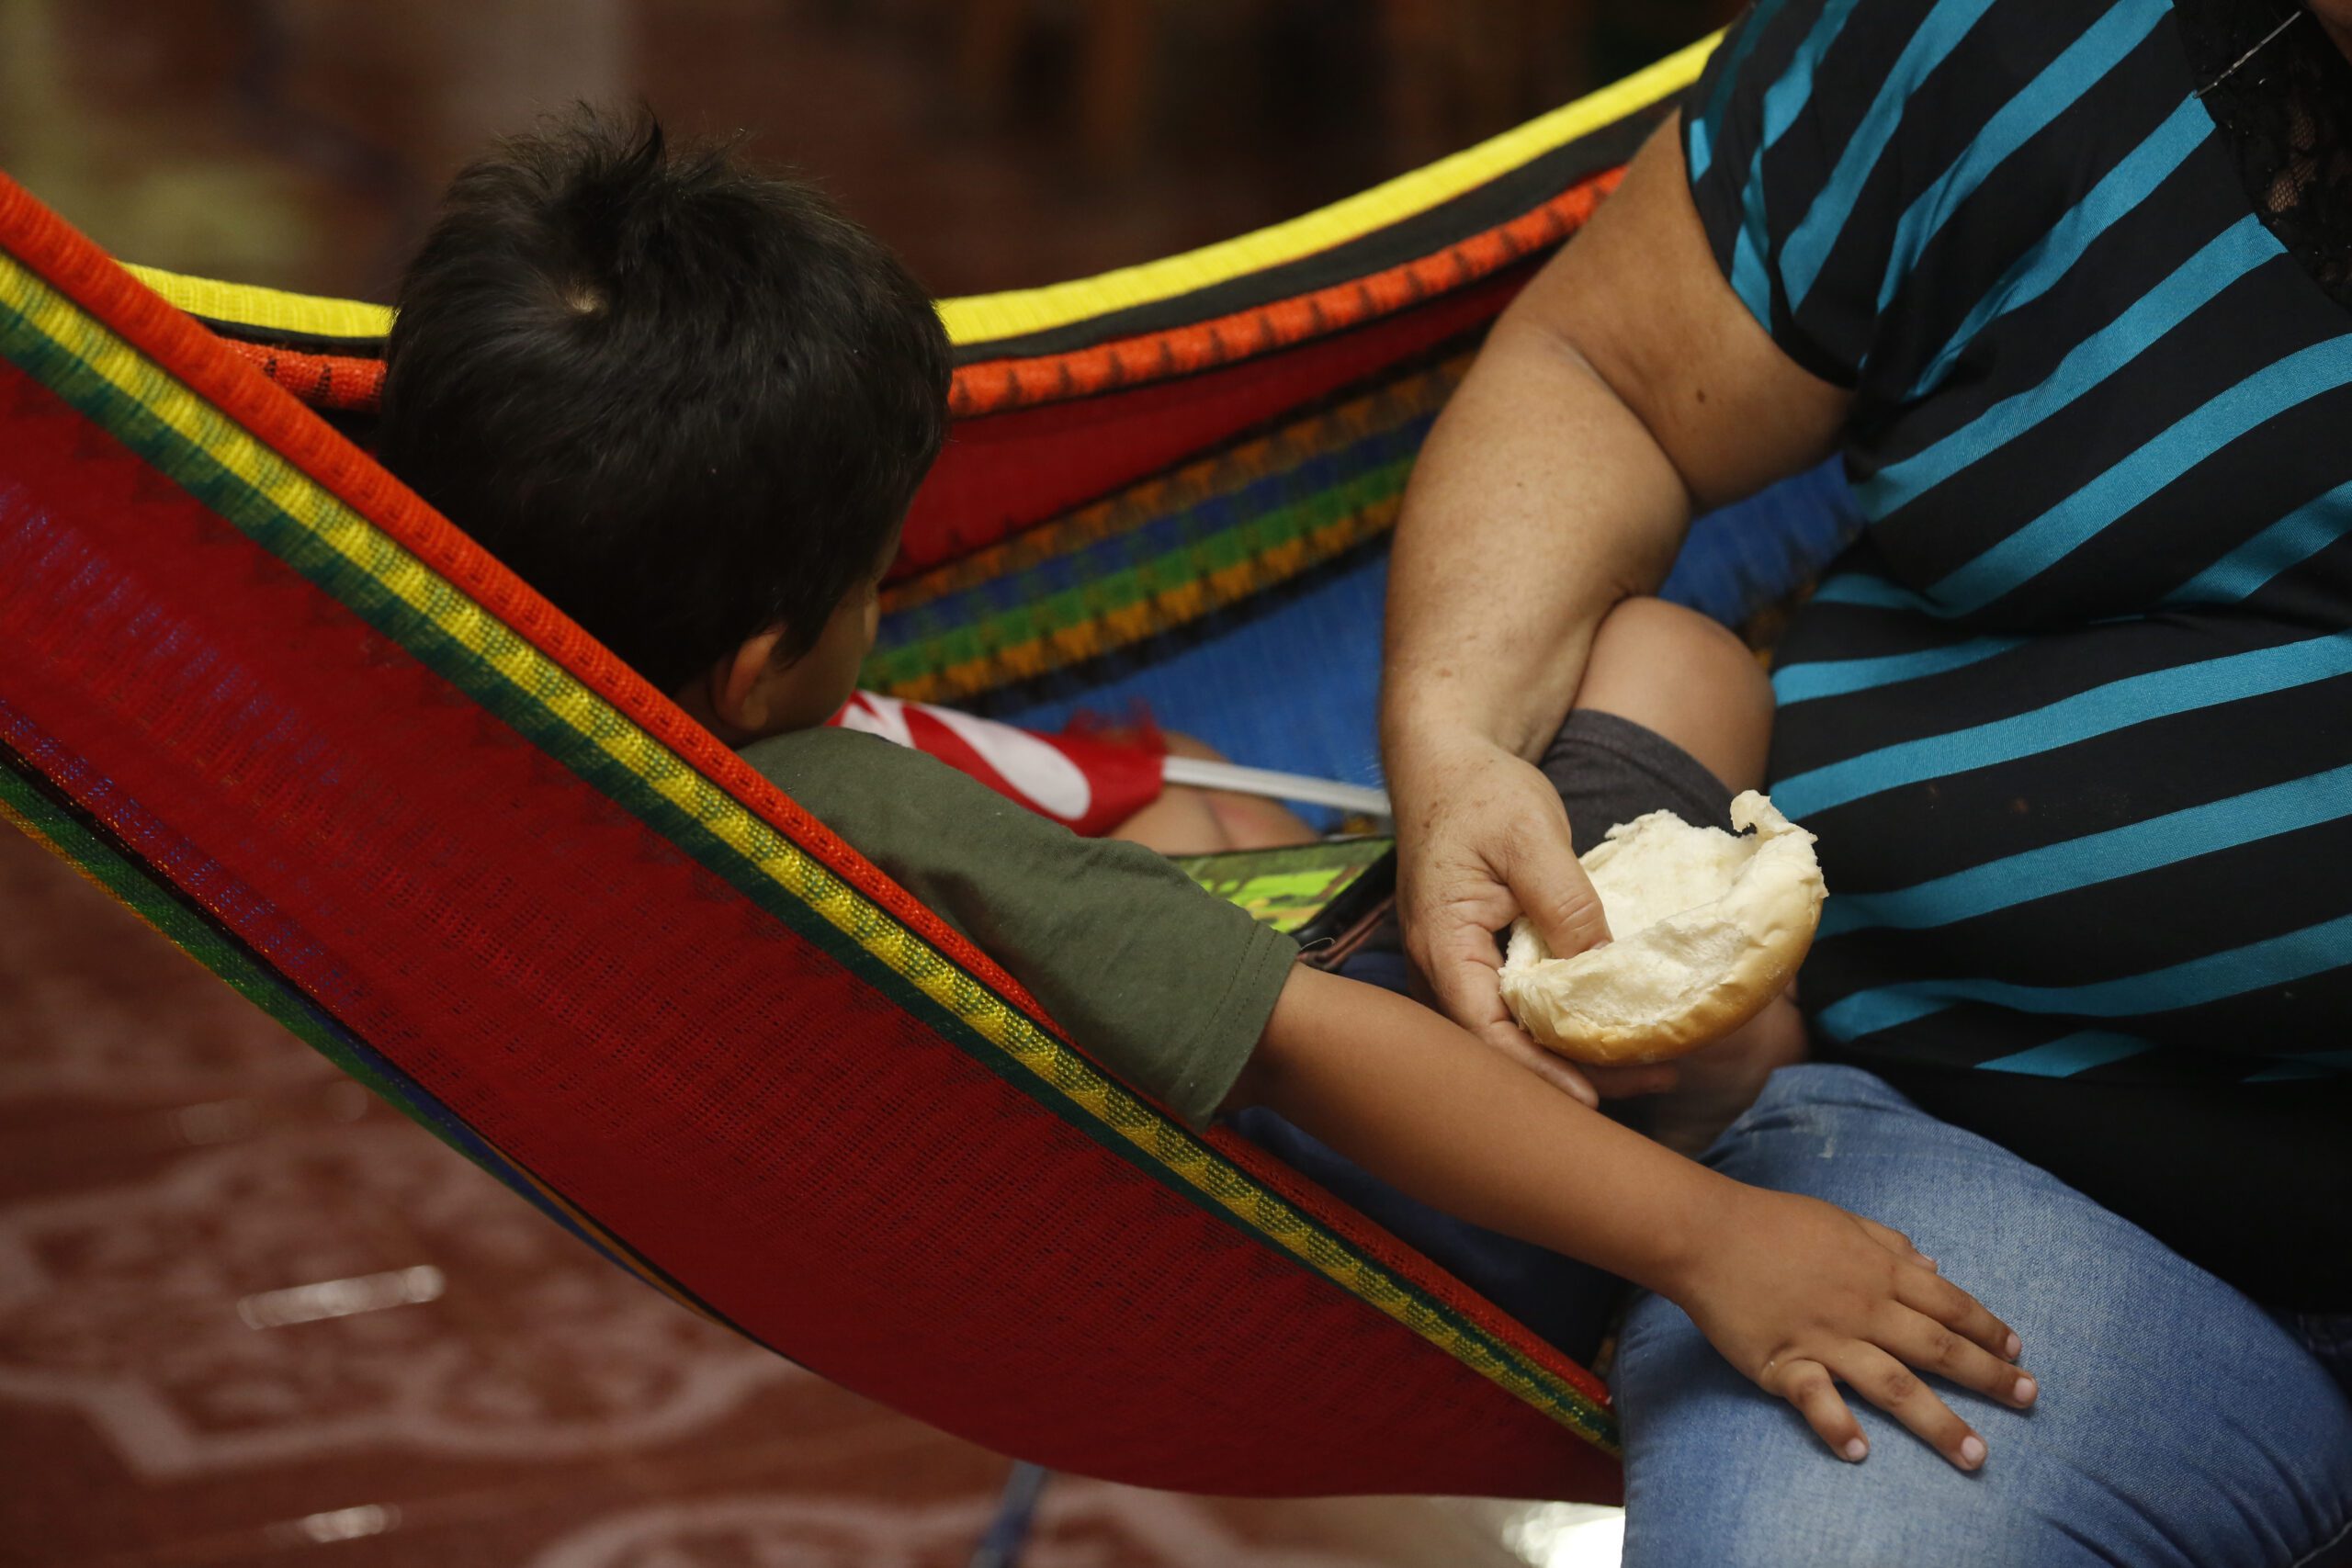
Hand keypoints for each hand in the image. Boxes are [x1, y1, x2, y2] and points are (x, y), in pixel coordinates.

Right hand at [1390, 730, 1668, 1104]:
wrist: (1447, 766)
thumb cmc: (1480, 793)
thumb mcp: (1529, 834)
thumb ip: (1564, 902)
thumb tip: (1602, 968)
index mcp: (1441, 942)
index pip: (1484, 1028)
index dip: (1537, 1069)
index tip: (1593, 1094)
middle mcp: (1441, 970)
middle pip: (1503, 1046)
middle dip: (1576, 1072)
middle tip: (1659, 1075)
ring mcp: (1458, 970)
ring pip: (1514, 1034)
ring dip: (1577, 1053)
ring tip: (1654, 1062)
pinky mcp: (1480, 963)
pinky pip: (1520, 1010)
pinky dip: (1567, 1026)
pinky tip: (1615, 1027)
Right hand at [1664, 1184, 2035, 1469]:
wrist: (1705, 1233)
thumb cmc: (1771, 1222)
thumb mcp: (1840, 1220)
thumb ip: (1888, 1244)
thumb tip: (1933, 1267)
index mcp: (1878, 1271)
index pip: (1949, 1304)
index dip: (1987, 1328)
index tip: (2017, 1351)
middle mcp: (1863, 1308)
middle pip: (1938, 1349)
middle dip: (1990, 1377)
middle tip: (2029, 1399)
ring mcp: (1826, 1338)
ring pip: (1895, 1385)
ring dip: (1939, 1422)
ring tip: (1975, 1454)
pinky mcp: (1785, 1362)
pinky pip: (1817, 1398)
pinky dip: (1837, 1424)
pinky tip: (1860, 1452)